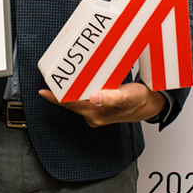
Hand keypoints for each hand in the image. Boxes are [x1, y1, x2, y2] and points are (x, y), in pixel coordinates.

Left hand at [38, 82, 164, 127]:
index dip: (56, 97)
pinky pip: (83, 97)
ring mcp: (95, 111)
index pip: (72, 104)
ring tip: (60, 78)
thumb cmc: (139, 101)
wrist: (149, 105)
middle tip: (51, 78)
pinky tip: (76, 81)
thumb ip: (111, 97)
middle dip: (60, 90)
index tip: (43, 91)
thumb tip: (95, 98)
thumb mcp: (128, 96)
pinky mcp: (98, 106)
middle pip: (71, 101)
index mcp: (98, 114)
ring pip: (76, 99)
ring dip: (69, 89)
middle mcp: (94, 115)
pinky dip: (78, 89)